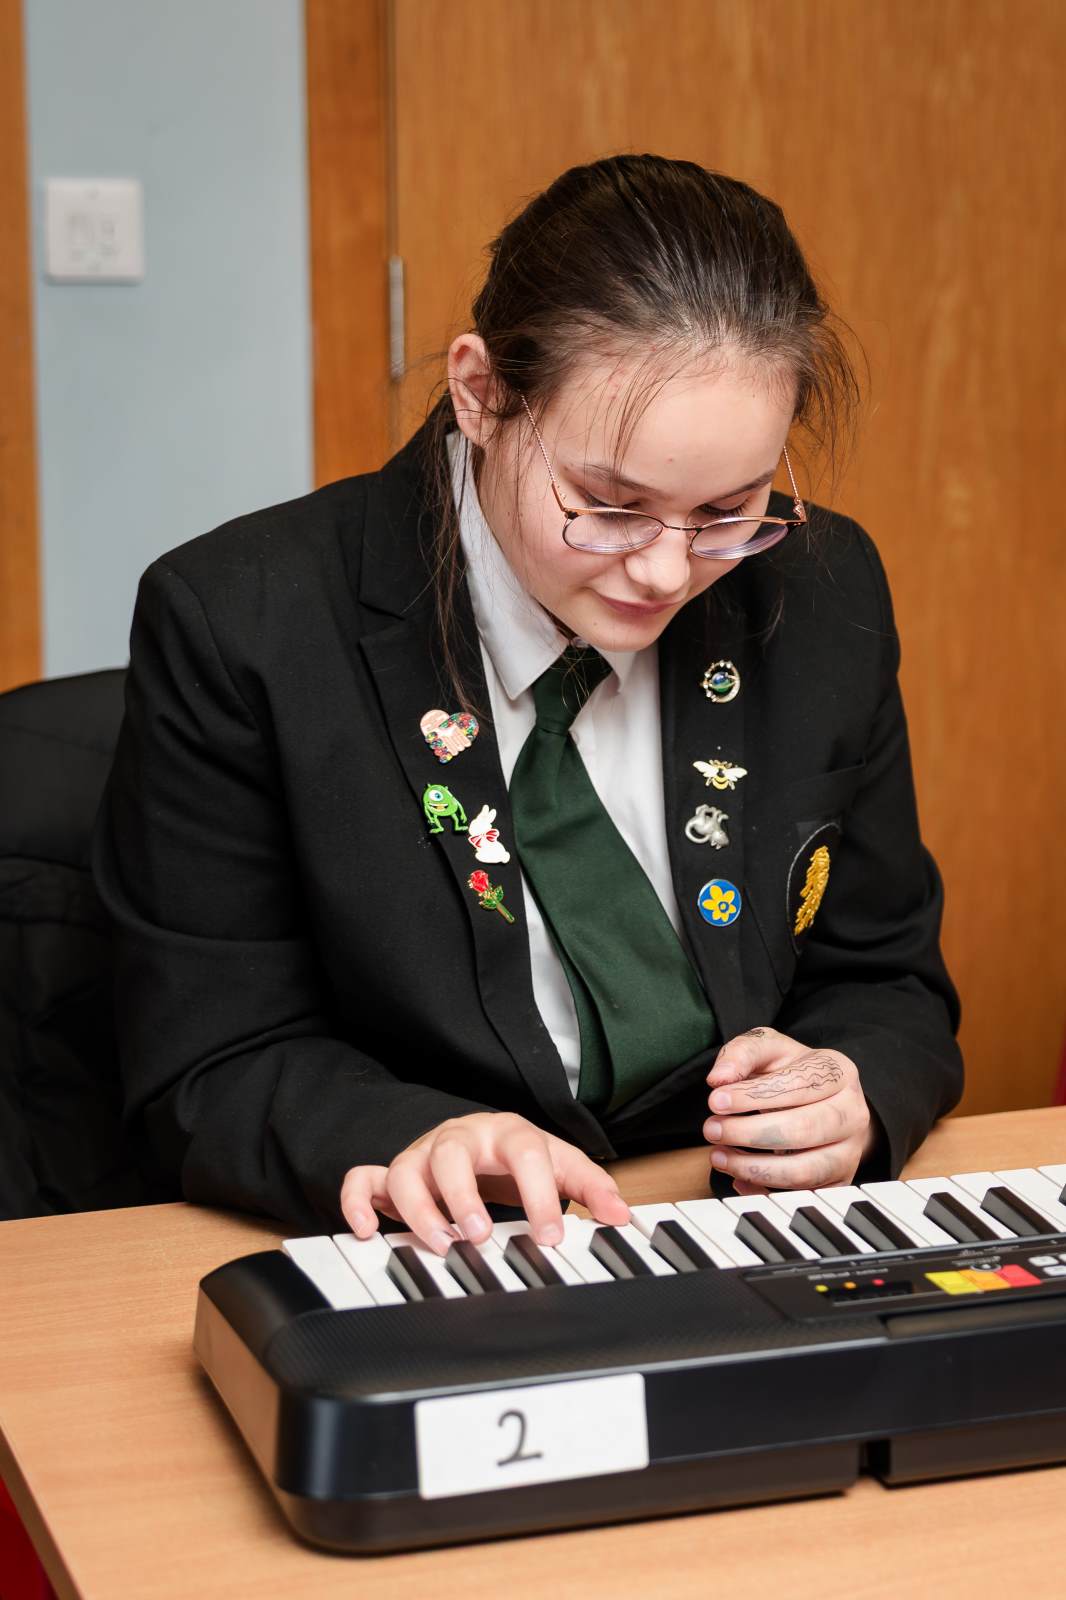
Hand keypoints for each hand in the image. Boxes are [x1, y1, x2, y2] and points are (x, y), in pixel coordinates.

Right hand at [339, 1112, 629, 1254]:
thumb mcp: (559, 1164)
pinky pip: (363, 1179)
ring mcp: (422, 1155)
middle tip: (479, 1234)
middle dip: (464, 1195)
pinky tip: (367, 1231)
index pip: (524, 1150)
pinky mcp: (393, 1174)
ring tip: (441, 1243)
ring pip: (405, 1169)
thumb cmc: (518, 1155)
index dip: (539, 1192)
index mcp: (507, 1133)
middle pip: (453, 1152)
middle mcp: (460, 1139)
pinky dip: (358, 1202)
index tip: (550, 1234)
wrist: (481, 1138)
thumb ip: (590, 1187)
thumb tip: (621, 1215)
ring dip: (419, 1208)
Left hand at [704, 1027, 874, 1194]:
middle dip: (749, 1133)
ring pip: (804, 1171)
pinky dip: (766, 1193)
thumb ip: (743, 1053)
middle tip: (712, 1130)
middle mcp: (852, 1113)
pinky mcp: (839, 1182)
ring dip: (754, 1168)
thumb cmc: (793, 1072)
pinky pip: (801, 1196)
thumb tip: (720, 1077)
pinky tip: (739, 1179)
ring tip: (719, 1156)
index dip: (752, 1096)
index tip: (715, 1101)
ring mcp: (849, 1151)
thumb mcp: (769, 1049)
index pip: (797, 1085)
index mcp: (839, 1072)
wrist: (825, 1100)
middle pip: (803, 1130)